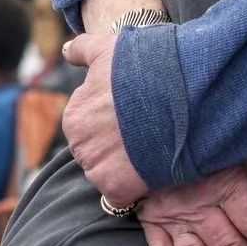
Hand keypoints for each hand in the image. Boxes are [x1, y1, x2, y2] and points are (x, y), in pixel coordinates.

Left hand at [60, 27, 145, 208]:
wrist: (181, 93)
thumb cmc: (146, 67)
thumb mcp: (108, 49)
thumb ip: (82, 50)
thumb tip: (65, 49)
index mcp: (74, 116)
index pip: (89, 126)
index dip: (114, 122)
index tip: (135, 115)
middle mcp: (78, 145)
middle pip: (97, 152)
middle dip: (118, 146)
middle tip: (147, 133)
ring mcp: (96, 169)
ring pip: (108, 174)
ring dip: (127, 168)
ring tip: (153, 149)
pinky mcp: (117, 189)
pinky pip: (122, 196)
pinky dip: (136, 188)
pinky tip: (154, 169)